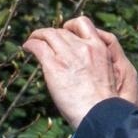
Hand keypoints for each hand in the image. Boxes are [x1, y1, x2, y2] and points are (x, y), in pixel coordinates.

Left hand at [22, 16, 137, 129]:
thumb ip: (97, 64)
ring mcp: (68, 55)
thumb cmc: (105, 103)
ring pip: (49, 34)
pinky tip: (27, 47)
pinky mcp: (54, 66)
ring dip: (38, 35)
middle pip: (63, 32)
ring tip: (32, 40)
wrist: (100, 113)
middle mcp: (84, 47)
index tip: (66, 33)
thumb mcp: (110, 75)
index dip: (71, 27)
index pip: (83, 24)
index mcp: (99, 48)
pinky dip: (31, 44)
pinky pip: (38, 47)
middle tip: (46, 42)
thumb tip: (85, 66)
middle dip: (53, 35)